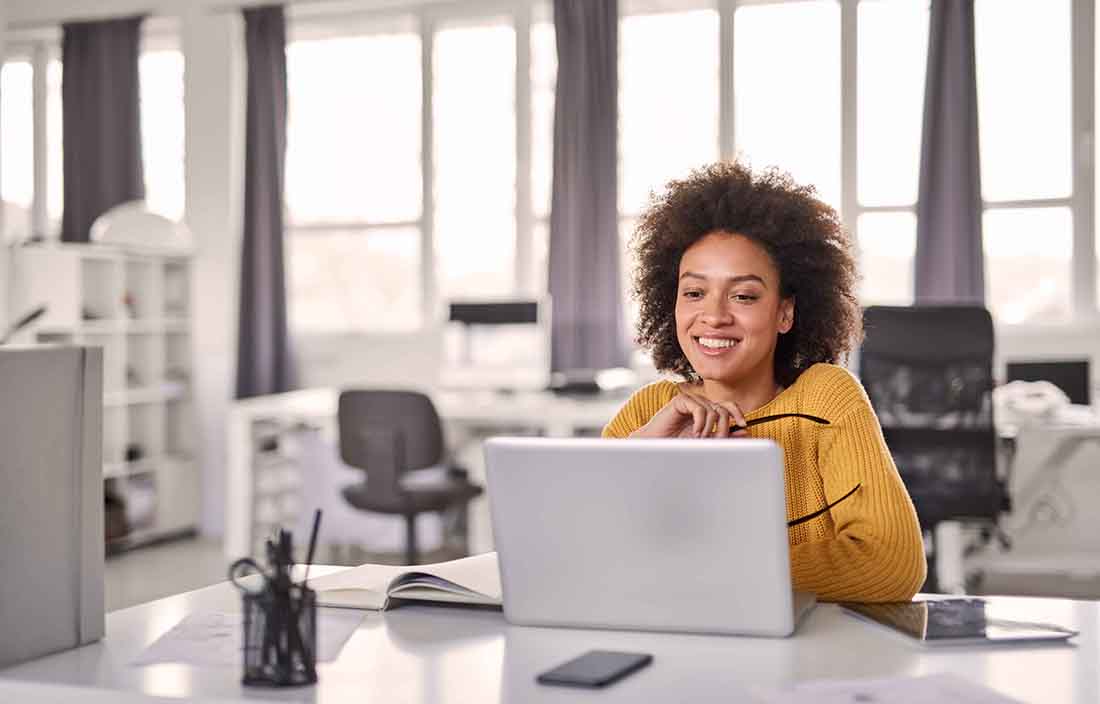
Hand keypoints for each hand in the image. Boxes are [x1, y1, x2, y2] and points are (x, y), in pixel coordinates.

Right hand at [630, 390, 748, 438]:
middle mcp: (701, 404)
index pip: (728, 406)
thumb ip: (723, 436)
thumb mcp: (705, 442)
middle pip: (723, 409)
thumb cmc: (677, 444)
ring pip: (713, 411)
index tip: (743, 425)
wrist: (656, 445)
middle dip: (723, 427)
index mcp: (708, 412)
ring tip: (700, 439)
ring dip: (709, 429)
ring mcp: (691, 401)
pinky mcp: (681, 401)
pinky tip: (695, 432)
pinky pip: (700, 409)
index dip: (737, 413)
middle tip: (717, 440)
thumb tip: (744, 431)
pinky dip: (701, 423)